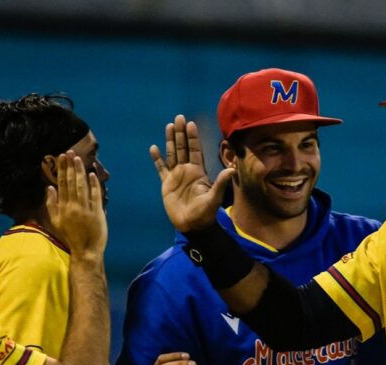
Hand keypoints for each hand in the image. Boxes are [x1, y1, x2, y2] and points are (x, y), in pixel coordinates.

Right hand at [46, 151, 106, 255]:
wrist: (85, 250)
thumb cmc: (70, 236)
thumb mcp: (56, 221)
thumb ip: (51, 204)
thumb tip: (49, 188)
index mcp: (63, 207)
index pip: (61, 184)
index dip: (61, 170)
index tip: (61, 158)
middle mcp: (73, 206)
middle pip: (71, 182)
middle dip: (70, 166)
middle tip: (69, 153)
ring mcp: (86, 209)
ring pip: (82, 186)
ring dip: (80, 172)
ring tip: (78, 159)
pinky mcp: (97, 213)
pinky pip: (95, 196)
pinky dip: (94, 185)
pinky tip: (92, 174)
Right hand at [150, 115, 233, 232]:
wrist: (192, 225)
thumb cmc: (205, 213)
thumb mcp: (214, 198)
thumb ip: (220, 183)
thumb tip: (231, 170)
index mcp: (198, 171)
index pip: (195, 150)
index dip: (193, 137)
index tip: (190, 124)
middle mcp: (187, 170)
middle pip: (182, 148)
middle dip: (180, 133)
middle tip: (178, 118)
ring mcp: (176, 176)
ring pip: (172, 154)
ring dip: (169, 141)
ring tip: (168, 126)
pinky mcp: (166, 184)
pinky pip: (161, 169)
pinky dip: (157, 160)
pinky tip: (154, 149)